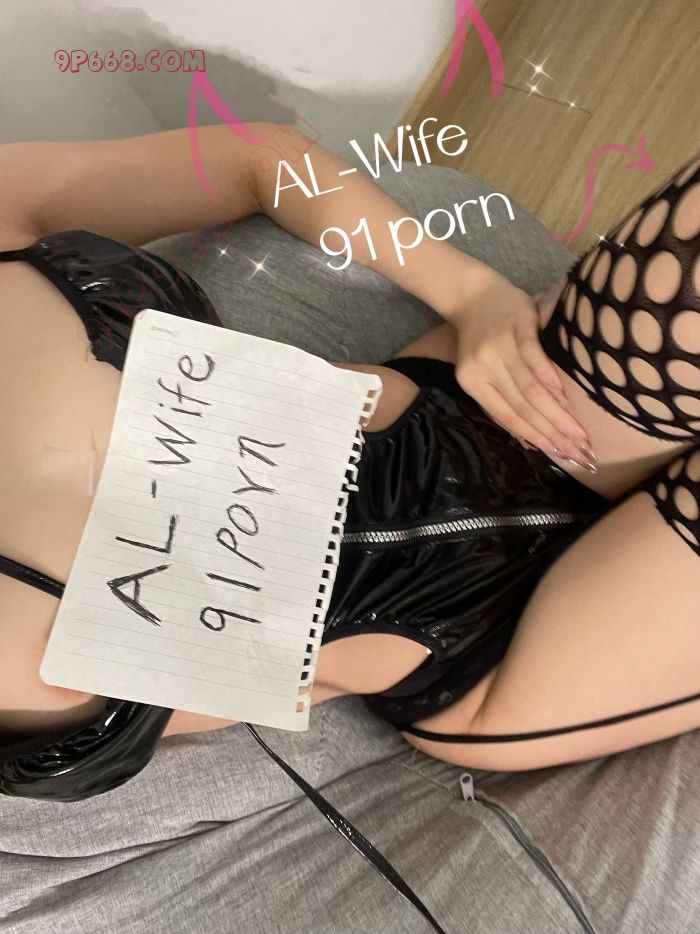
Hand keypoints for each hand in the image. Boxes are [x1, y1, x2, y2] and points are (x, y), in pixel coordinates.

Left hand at [447, 271, 596, 470]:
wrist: (471, 293)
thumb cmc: (481, 338)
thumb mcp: (481, 371)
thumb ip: (500, 398)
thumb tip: (531, 437)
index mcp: (473, 384)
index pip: (508, 418)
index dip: (536, 438)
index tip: (562, 456)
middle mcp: (484, 369)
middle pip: (522, 408)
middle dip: (553, 434)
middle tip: (580, 452)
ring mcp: (500, 347)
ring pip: (529, 388)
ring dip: (556, 413)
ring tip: (578, 432)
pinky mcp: (516, 325)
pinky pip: (532, 355)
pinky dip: (547, 376)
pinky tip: (562, 394)